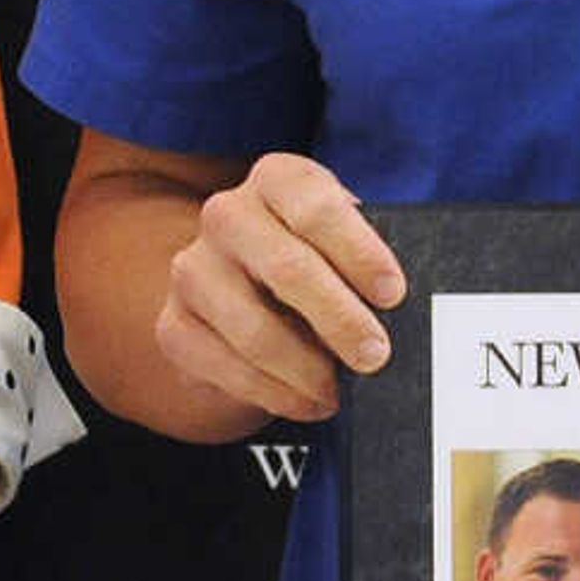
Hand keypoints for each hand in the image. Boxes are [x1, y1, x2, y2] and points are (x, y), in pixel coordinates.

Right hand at [152, 151, 403, 422]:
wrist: (240, 293)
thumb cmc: (314, 262)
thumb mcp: (341, 242)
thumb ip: (366, 261)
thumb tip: (405, 311)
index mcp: (277, 178)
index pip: (317, 207)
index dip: (360, 252)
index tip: (393, 295)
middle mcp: (227, 215)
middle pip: (287, 268)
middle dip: (339, 319)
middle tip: (376, 356)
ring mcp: (193, 270)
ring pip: (255, 329)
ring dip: (307, 370)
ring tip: (340, 390)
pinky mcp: (174, 326)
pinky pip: (228, 369)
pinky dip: (277, 394)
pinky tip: (308, 401)